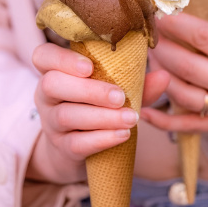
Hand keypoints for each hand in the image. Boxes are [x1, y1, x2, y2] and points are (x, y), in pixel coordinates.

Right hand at [27, 43, 168, 183]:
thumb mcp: (114, 91)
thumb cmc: (97, 107)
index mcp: (55, 72)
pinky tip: (123, 134)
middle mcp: (47, 96)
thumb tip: (164, 76)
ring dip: (102, 116)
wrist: (79, 150)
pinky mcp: (61, 148)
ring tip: (131, 118)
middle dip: (89, 90)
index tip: (88, 65)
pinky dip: (102, 139)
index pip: (43, 56)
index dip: (62, 58)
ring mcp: (51, 124)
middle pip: (52, 85)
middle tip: (120, 97)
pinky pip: (76, 144)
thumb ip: (135, 83)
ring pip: (66, 116)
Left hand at [141, 13, 207, 132]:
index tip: (160, 13)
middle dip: (161, 45)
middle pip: (186, 65)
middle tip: (149, 32)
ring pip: (180, 94)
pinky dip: (163, 122)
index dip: (176, 23)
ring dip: (158, 74)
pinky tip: (145, 110)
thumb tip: (194, 14)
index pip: (203, 37)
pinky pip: (188, 127)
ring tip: (150, 56)